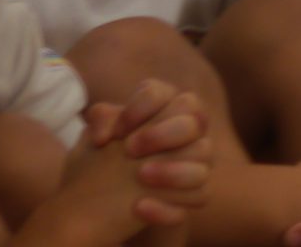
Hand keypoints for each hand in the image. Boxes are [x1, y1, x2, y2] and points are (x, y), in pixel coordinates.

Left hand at [56, 78, 213, 239]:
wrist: (104, 194)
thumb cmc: (105, 154)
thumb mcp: (96, 134)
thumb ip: (101, 120)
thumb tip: (103, 132)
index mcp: (165, 105)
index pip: (162, 93)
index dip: (140, 108)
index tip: (115, 131)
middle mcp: (189, 128)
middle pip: (193, 121)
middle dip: (161, 134)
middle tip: (129, 150)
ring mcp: (198, 161)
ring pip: (204, 156)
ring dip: (173, 170)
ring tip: (140, 176)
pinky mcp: (195, 194)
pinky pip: (198, 196)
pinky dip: (167, 206)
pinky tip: (138, 207)